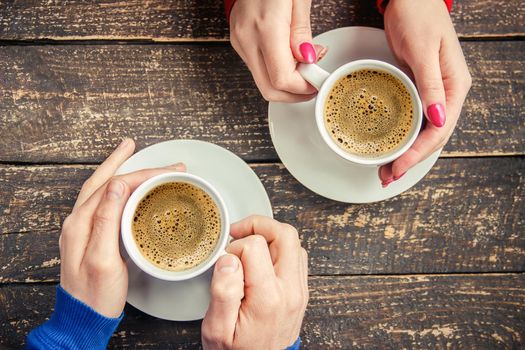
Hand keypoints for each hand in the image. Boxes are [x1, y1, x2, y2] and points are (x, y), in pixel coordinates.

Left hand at [59, 138, 185, 316]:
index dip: (141, 174)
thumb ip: (107, 220)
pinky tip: (125, 187)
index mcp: (81, 223)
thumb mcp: (103, 259)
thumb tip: (117, 184)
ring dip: (116, 170)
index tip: (166, 170)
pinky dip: (116, 188)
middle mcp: (79, 221)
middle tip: (138, 145)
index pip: (114, 186)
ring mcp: (83, 228)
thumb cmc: (94, 295)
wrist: (83, 318)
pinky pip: (104, 202)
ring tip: (129, 154)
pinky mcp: (91, 236)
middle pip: (103, 181)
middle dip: (122, 162)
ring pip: (102, 189)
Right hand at [202, 216, 307, 348]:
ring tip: (248, 246)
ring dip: (269, 236)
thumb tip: (229, 259)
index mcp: (268, 298)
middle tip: (238, 233)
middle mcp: (290, 290)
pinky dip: (278, 248)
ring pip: (294, 242)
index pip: (255, 246)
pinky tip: (261, 258)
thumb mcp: (217, 330)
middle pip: (285, 234)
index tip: (225, 261)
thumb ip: (223, 292)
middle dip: (258, 225)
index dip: (235, 246)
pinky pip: (296, 256)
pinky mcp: (301, 291)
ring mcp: (299, 290)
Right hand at [229, 0, 325, 101]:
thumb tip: (308, 59)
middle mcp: (247, 38)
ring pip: (263, 81)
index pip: (282, 78)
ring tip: (305, 65)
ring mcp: (239, 40)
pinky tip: (290, 58)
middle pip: (269, 89)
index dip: (303, 88)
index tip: (318, 82)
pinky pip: (258, 67)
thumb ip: (302, 33)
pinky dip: (276, 70)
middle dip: (294, 94)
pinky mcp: (238, 40)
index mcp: (265, 27)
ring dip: (286, 83)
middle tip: (313, 84)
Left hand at [379, 0, 471, 185]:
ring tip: (387, 169)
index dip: (418, 153)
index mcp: (454, 86)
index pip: (439, 130)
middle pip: (431, 136)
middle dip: (410, 159)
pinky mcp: (417, 88)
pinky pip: (412, 119)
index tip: (398, 166)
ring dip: (405, 152)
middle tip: (387, 175)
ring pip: (422, 131)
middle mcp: (446, 93)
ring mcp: (432, 93)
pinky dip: (402, 135)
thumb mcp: (424, 52)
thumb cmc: (419, 16)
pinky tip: (390, 145)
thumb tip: (438, 119)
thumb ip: (431, 86)